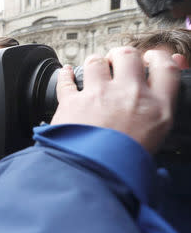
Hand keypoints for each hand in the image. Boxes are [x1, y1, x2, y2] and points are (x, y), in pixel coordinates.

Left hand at [51, 46, 180, 153]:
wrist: (94, 177)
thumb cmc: (125, 166)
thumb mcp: (155, 142)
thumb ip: (157, 116)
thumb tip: (157, 102)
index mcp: (156, 107)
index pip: (165, 68)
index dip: (158, 58)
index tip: (150, 59)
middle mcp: (129, 95)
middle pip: (128, 56)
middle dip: (121, 56)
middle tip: (116, 62)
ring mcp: (99, 95)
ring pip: (97, 62)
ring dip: (95, 63)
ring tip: (94, 69)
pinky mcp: (72, 102)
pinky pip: (67, 80)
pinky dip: (66, 74)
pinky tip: (67, 72)